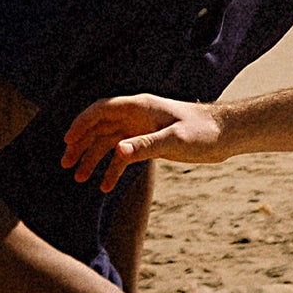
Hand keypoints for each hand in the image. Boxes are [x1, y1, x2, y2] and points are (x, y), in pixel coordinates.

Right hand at [63, 94, 226, 189]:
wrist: (226, 135)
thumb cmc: (204, 131)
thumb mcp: (176, 139)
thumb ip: (146, 145)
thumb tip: (117, 152)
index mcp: (140, 107)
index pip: (102, 110)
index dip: (82, 123)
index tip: (67, 141)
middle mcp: (137, 115)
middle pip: (100, 126)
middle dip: (81, 143)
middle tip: (66, 164)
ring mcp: (142, 128)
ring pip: (109, 141)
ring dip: (93, 157)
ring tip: (79, 177)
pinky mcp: (150, 142)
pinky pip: (124, 154)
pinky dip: (113, 167)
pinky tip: (106, 185)